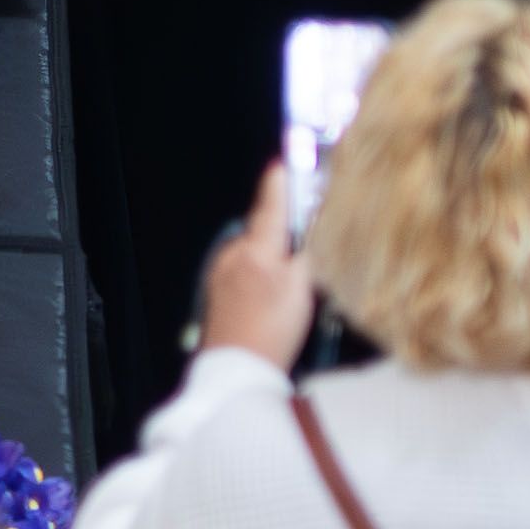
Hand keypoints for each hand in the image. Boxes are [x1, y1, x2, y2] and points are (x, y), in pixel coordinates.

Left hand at [198, 162, 316, 372]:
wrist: (235, 371)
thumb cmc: (272, 330)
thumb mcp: (303, 287)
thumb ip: (308, 251)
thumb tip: (313, 226)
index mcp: (257, 246)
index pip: (272, 200)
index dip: (283, 177)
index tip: (289, 158)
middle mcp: (234, 251)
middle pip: (265, 227)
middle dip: (285, 229)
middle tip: (310, 241)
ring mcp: (221, 271)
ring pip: (255, 250)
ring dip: (273, 255)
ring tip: (293, 281)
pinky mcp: (217, 291)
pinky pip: (244, 269)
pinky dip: (260, 273)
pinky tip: (272, 297)